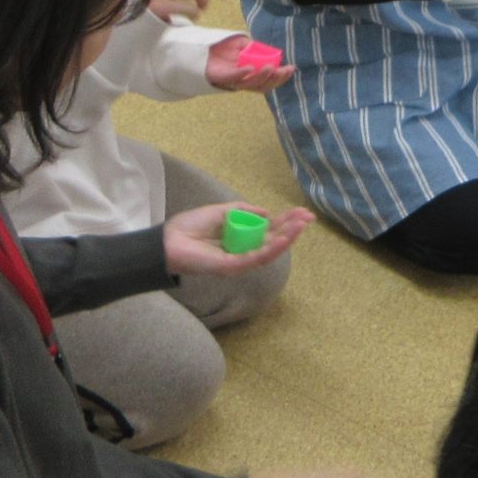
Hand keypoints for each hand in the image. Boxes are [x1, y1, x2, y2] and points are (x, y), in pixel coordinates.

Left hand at [163, 201, 313, 275]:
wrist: (168, 241)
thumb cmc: (190, 227)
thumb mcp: (221, 212)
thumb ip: (243, 211)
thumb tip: (266, 212)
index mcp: (241, 238)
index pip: (269, 230)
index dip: (286, 221)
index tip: (302, 211)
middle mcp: (244, 250)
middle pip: (274, 240)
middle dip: (292, 228)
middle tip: (309, 217)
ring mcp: (239, 260)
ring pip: (270, 250)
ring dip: (288, 238)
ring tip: (302, 225)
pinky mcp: (232, 266)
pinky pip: (256, 258)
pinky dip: (272, 248)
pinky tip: (284, 238)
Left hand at [205, 34, 294, 92]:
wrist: (201, 48)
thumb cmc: (222, 48)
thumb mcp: (242, 45)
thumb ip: (253, 47)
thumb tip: (268, 51)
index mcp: (250, 75)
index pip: (268, 80)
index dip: (280, 76)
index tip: (291, 68)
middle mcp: (243, 81)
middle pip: (262, 85)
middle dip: (275, 79)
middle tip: (284, 71)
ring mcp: (232, 81)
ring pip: (250, 84)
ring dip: (261, 77)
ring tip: (270, 68)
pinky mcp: (220, 77)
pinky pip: (232, 78)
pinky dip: (241, 74)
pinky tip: (249, 68)